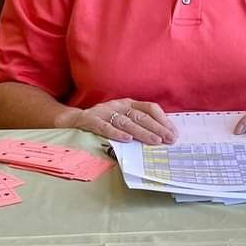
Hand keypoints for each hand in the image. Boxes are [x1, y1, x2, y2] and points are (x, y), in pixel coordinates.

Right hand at [61, 98, 177, 144]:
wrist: (72, 120)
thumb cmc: (102, 121)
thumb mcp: (121, 118)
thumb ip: (137, 124)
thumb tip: (161, 136)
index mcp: (128, 103)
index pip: (149, 108)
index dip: (163, 120)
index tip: (173, 133)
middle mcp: (118, 105)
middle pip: (141, 116)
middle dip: (157, 128)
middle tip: (169, 140)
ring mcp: (104, 112)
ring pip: (126, 122)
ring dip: (142, 132)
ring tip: (155, 141)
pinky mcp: (90, 120)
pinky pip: (104, 127)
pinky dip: (116, 133)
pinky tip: (127, 139)